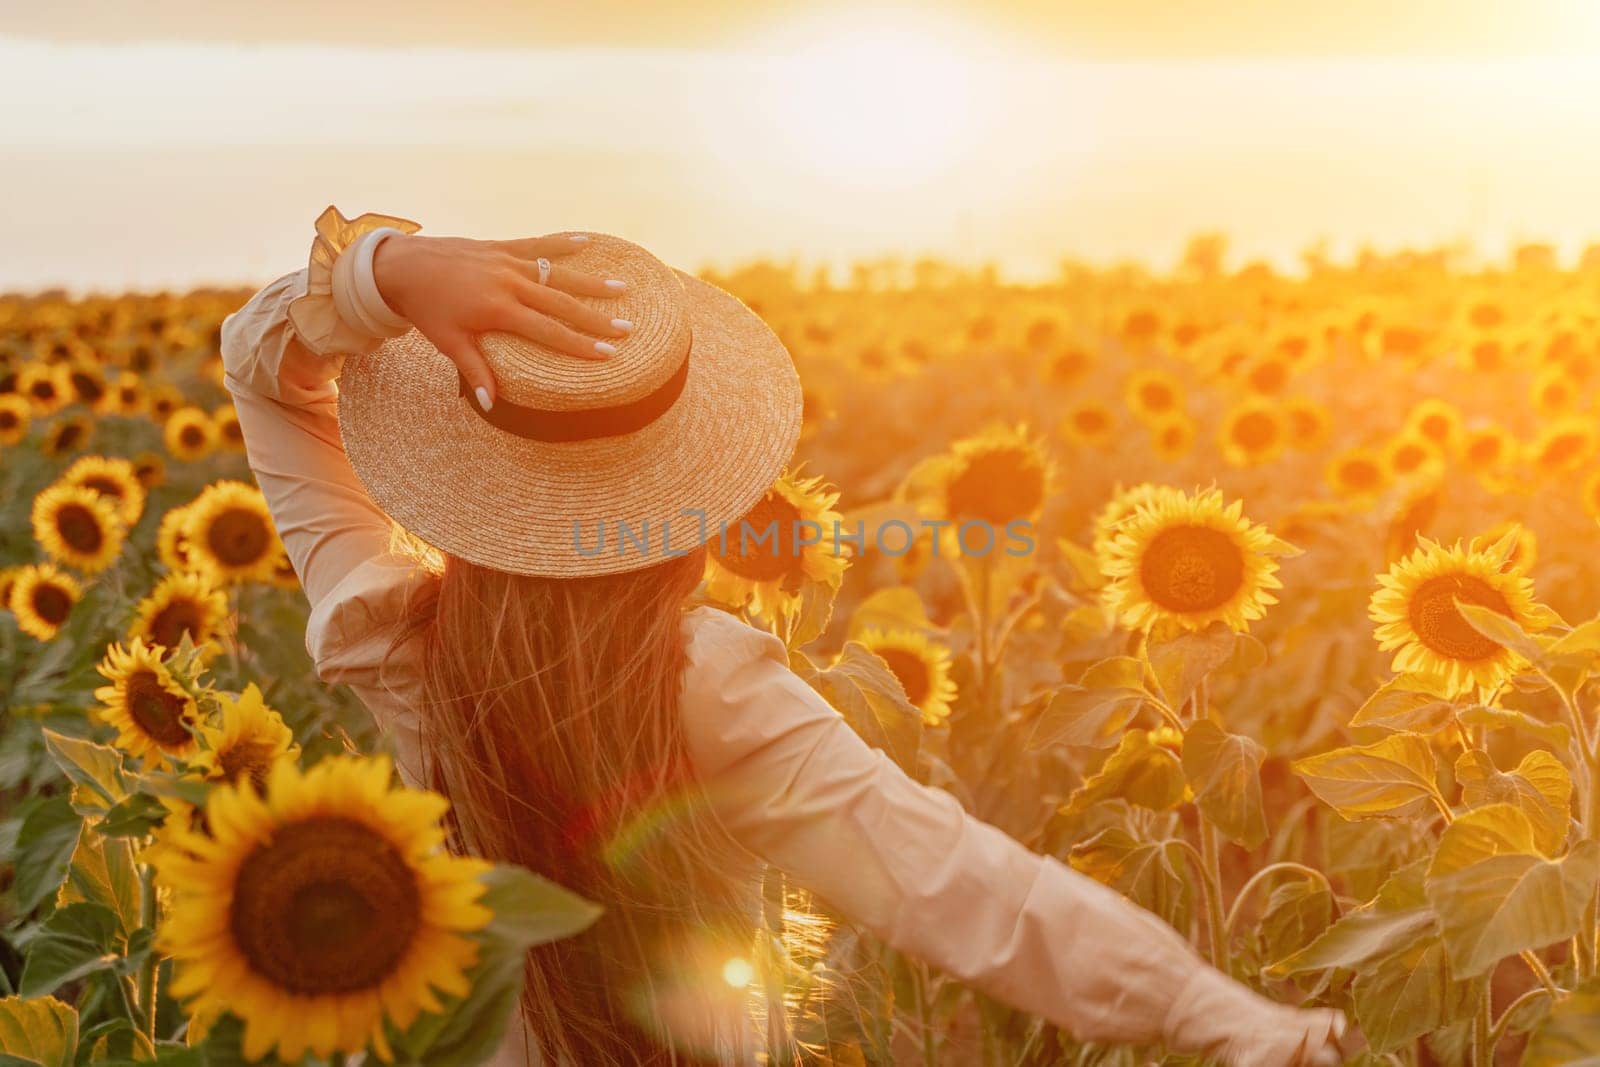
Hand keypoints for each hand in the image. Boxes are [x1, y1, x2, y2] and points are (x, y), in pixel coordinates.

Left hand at [371, 232, 629, 409]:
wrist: (402, 266)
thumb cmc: (426, 309)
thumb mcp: (448, 343)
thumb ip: (474, 370)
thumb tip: (491, 404)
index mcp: (499, 310)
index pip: (549, 331)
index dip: (580, 344)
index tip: (608, 353)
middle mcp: (509, 283)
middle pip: (562, 303)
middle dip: (596, 317)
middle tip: (627, 327)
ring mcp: (506, 261)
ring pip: (556, 272)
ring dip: (590, 282)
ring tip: (621, 287)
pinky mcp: (500, 247)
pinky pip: (537, 244)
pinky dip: (562, 242)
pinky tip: (587, 240)